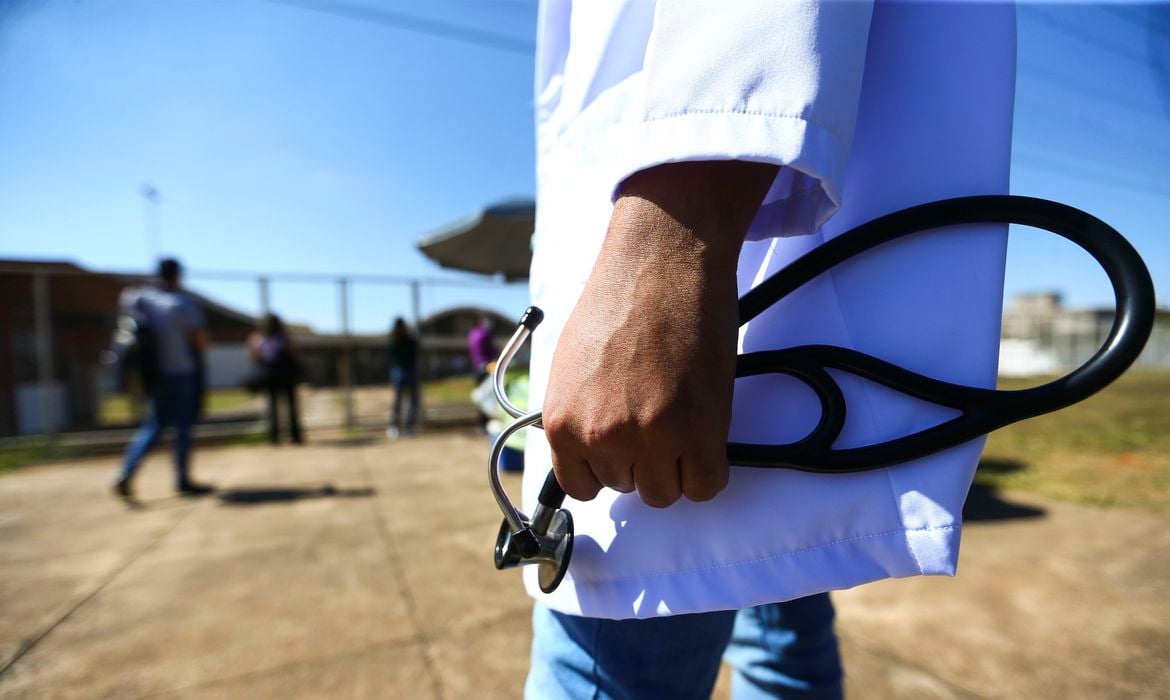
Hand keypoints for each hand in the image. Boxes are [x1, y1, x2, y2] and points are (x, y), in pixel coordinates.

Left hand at [543, 160, 777, 506]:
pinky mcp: (698, 431)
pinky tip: (707, 436)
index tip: (624, 448)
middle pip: (627, 487)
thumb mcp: (572, 364)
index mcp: (562, 421)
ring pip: (665, 492)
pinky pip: (705, 485)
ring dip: (676, 464)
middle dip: (643, 460)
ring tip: (682, 418)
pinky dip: (708, 468)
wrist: (662, 260)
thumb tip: (588, 448)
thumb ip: (578, 412)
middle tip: (659, 416)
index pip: (582, 486)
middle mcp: (600, 436)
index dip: (608, 467)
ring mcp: (650, 437)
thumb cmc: (619, 299)